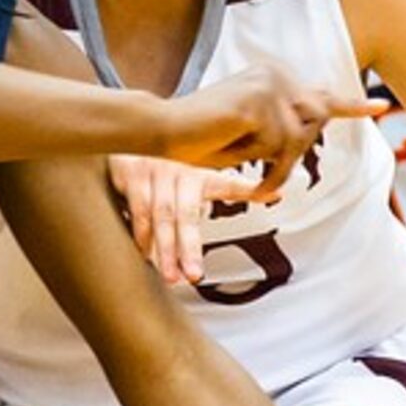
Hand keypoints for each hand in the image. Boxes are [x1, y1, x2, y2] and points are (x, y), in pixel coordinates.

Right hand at [108, 156, 272, 284]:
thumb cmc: (172, 160)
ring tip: (170, 276)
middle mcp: (177, 167)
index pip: (228, 181)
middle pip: (182, 213)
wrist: (131, 130)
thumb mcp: (204, 171)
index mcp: (200, 169)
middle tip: (194, 275)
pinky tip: (144, 254)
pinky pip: (132, 209)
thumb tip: (278, 194)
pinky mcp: (127, 171)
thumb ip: (236, 187)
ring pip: (156, 215)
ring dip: (162, 248)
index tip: (274, 195)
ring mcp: (150, 169)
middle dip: (187, 247)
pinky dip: (138, 235)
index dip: (248, 189)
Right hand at [158, 63, 381, 190]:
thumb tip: (309, 131)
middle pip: (314, 125)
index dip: (353, 106)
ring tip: (237, 162)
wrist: (162, 130)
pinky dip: (261, 167)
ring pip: (296, 142)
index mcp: (276, 77)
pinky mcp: (259, 102)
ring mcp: (269, 85)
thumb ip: (283, 131)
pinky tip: (230, 153)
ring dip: (273, 166)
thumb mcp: (252, 136)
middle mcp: (277, 74)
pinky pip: (278, 149)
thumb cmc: (202, 139)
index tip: (381, 108)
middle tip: (256, 171)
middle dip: (290, 156)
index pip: (321, 96)